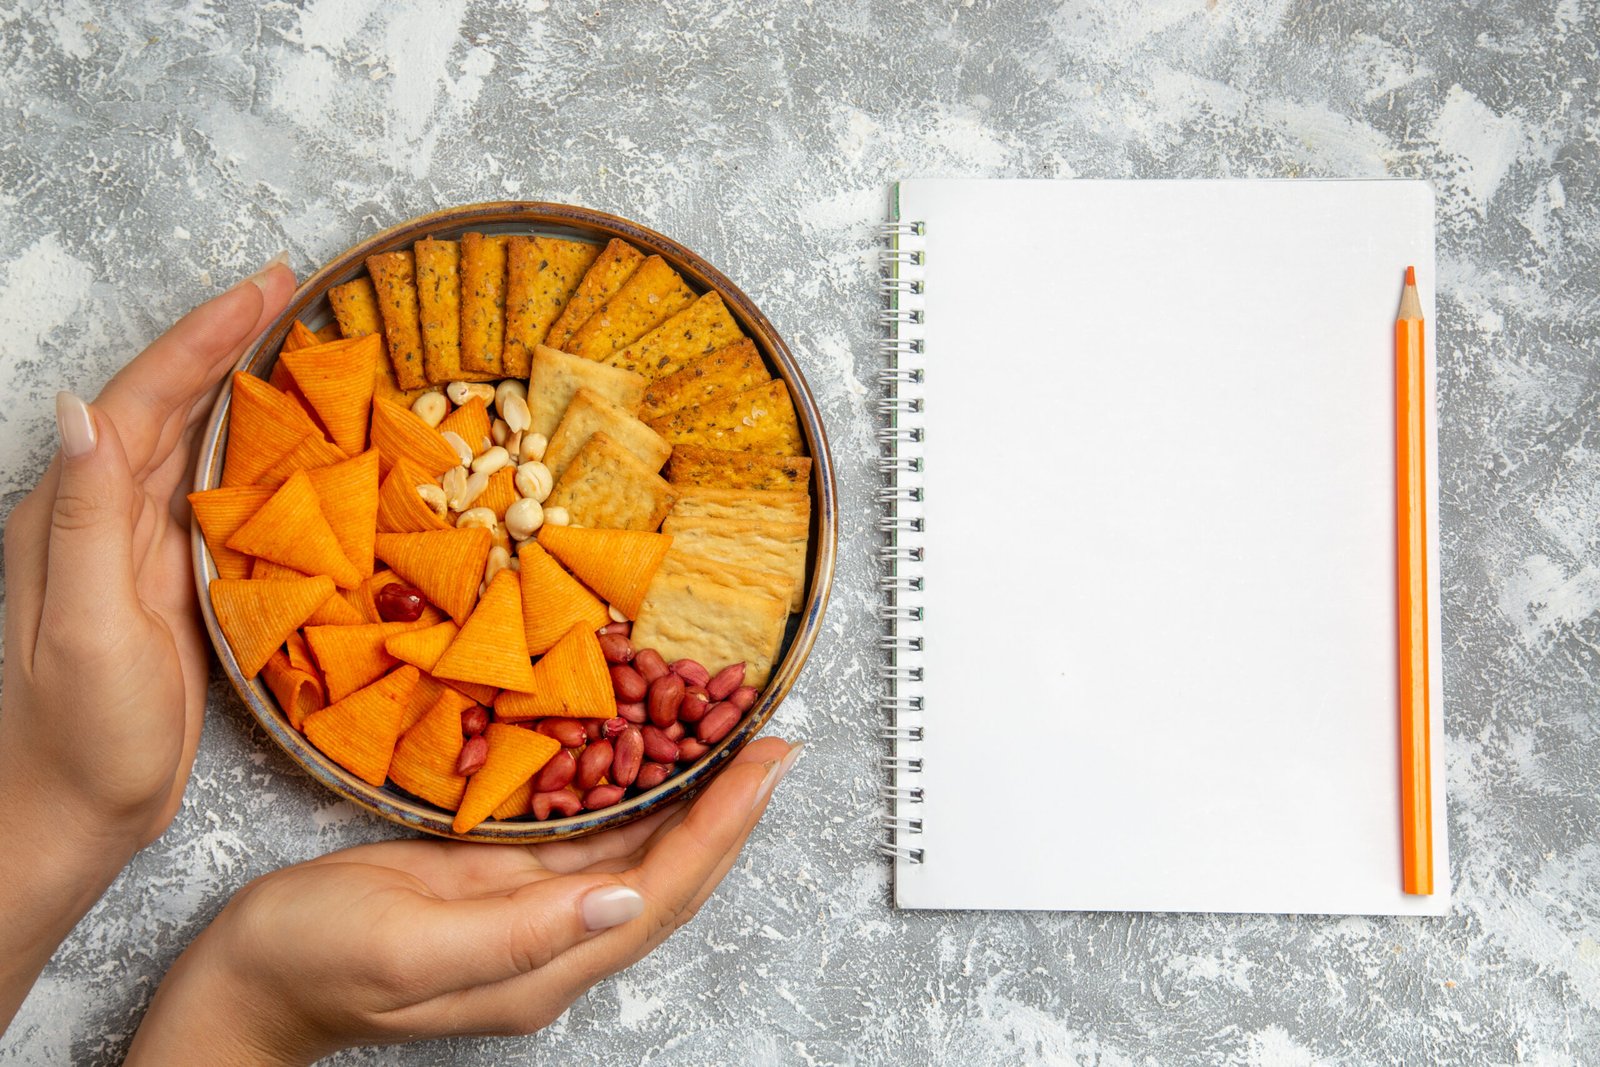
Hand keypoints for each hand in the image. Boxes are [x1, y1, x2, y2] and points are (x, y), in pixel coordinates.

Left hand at [0, 256, 293, 851]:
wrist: (70, 817)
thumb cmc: (75, 739)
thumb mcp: (79, 632)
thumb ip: (82, 522)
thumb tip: (84, 411)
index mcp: (73, 515)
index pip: (143, 401)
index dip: (204, 339)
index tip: (265, 289)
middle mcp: (98, 517)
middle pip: (167, 402)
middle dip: (226, 338)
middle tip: (293, 289)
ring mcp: (134, 547)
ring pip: (189, 440)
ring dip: (239, 382)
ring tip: (293, 337)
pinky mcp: (171, 580)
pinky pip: (212, 492)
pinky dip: (249, 448)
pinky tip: (284, 437)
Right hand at [126, 737, 800, 1064]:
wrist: (251, 975)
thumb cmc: (313, 959)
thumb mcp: (411, 946)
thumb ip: (522, 932)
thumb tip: (623, 899)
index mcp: (545, 966)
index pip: (663, 891)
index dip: (723, 827)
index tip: (766, 766)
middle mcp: (556, 944)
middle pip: (671, 874)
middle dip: (729, 809)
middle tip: (773, 741)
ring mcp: (534, 915)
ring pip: (640, 854)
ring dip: (694, 801)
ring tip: (737, 743)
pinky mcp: (507, 884)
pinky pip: (591, 837)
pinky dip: (634, 797)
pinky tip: (655, 762)